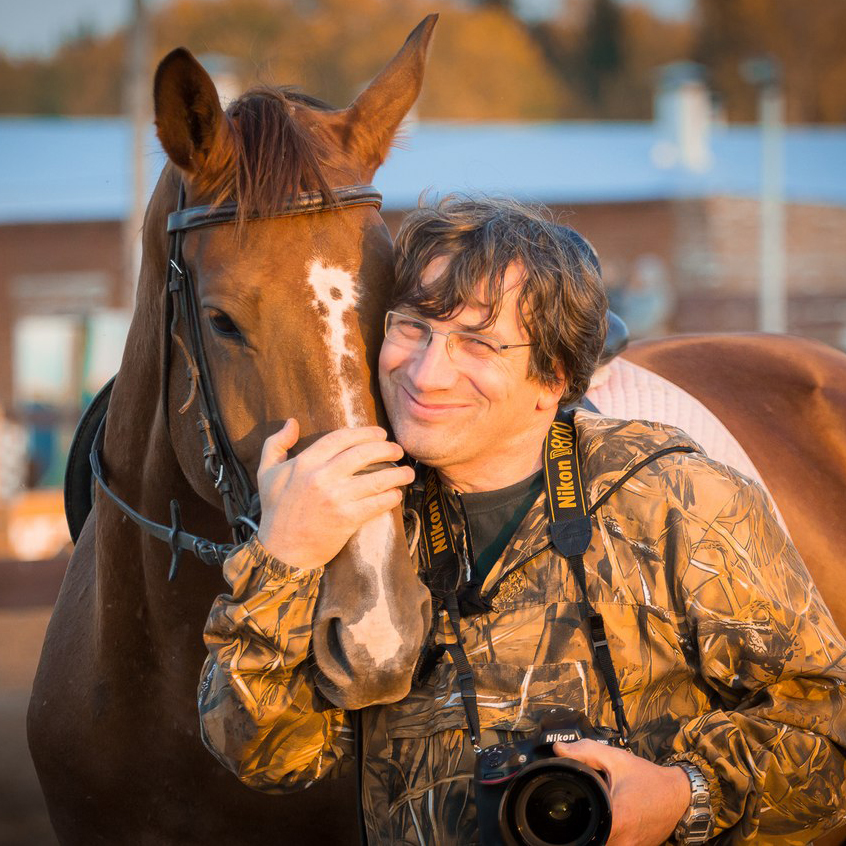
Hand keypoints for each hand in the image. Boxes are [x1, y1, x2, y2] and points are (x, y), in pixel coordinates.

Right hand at [256, 419, 415, 569]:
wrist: (281, 551)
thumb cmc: (275, 511)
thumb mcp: (266, 473)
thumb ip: (275, 444)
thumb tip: (291, 422)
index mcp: (304, 462)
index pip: (340, 438)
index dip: (364, 433)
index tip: (380, 434)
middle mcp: (321, 477)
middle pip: (363, 454)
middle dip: (386, 449)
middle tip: (398, 450)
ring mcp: (335, 498)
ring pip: (375, 479)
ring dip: (397, 474)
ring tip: (408, 472)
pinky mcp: (346, 519)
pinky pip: (376, 503)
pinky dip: (391, 497)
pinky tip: (397, 494)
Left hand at [553, 739, 690, 845]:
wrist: (679, 794)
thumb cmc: (648, 778)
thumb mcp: (616, 759)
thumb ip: (585, 752)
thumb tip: (559, 749)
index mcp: (616, 819)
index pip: (583, 832)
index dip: (572, 822)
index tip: (569, 811)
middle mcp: (624, 841)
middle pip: (591, 839)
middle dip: (584, 825)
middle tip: (586, 805)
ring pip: (603, 843)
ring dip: (596, 830)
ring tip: (597, 811)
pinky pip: (614, 844)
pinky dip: (609, 834)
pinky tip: (610, 818)